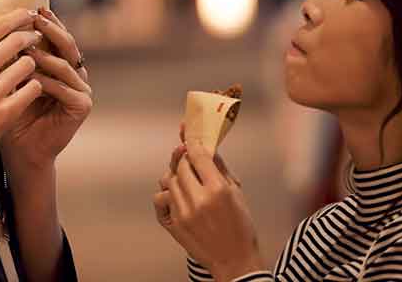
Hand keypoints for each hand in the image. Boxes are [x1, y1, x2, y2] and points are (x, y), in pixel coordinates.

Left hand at [0, 8, 91, 173]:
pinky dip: (47, 81)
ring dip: (46, 54)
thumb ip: (12, 55)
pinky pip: (64, 88)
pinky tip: (31, 77)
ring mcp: (81, 89)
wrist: (20, 150)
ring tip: (28, 46)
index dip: (47, 22)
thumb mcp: (10, 78)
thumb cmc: (11, 113)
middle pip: (67, 45)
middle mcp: (75, 74)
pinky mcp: (82, 105)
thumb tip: (2, 23)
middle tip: (37, 17)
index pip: (56, 37)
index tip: (31, 8)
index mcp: (61, 65)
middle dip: (52, 30)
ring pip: (65, 64)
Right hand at [0, 8, 44, 174]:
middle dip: (31, 37)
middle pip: (18, 40)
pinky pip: (33, 88)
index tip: (30, 14)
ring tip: (27, 71)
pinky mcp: (6, 111)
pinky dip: (34, 87)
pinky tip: (29, 90)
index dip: (19, 16)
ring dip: (31, 65)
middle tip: (37, 38)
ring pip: (28, 63)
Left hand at [152, 140, 262, 280]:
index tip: (191, 141)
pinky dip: (168, 193)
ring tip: (188, 181)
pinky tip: (178, 195)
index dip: (193, 145)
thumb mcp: (237, 193)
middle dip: (185, 160)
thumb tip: (208, 148)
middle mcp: (198, 199)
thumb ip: (221, 168)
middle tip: (191, 162)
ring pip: (169, 180)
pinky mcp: (173, 223)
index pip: (197, 156)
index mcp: (217, 190)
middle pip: (181, 165)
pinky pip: (161, 197)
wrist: (234, 260)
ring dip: (177, 176)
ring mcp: (183, 212)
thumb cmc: (240, 227)